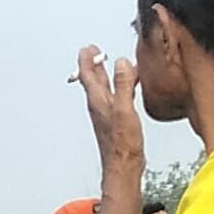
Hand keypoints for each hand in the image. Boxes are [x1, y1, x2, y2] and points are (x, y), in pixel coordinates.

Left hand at [76, 47, 144, 180]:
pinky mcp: (115, 120)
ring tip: (108, 63)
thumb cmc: (122, 143)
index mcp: (99, 101)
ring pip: (104, 88)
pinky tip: (126, 88)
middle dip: (93, 64)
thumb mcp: (125, 109)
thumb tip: (121, 62)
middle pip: (94, 80)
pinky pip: (114, 97)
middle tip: (92, 50)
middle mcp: (99, 106)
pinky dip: (117, 87)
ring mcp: (106, 114)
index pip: (89, 75)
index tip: (87, 47)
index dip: (88, 60)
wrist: (123, 166)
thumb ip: (123, 84)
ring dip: (104, 74)